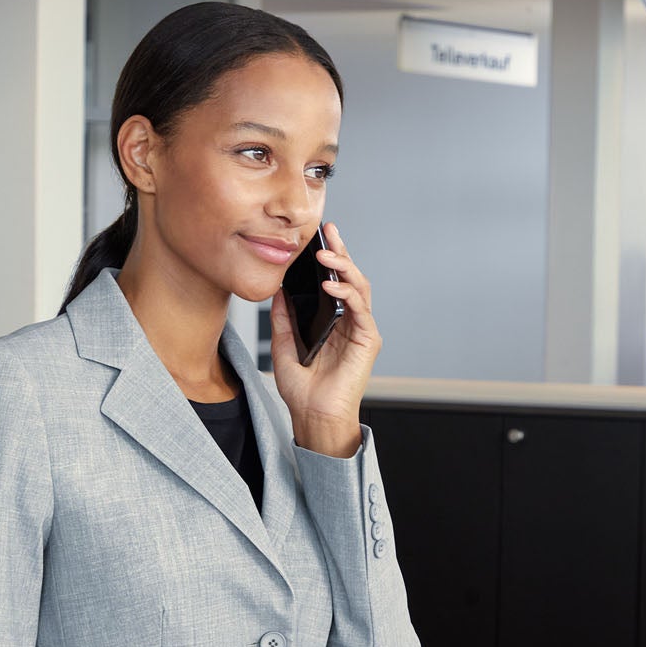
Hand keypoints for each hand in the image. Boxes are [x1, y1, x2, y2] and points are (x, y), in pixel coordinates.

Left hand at [270, 221, 379, 456]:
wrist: (313, 416)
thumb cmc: (302, 389)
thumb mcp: (283, 345)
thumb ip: (283, 317)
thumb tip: (278, 290)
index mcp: (332, 320)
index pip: (333, 281)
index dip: (328, 257)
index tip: (316, 237)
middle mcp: (349, 321)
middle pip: (350, 277)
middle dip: (340, 251)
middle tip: (328, 230)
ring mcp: (361, 328)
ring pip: (359, 287)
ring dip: (344, 267)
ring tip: (326, 255)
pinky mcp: (368, 339)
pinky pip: (360, 309)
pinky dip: (347, 293)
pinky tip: (331, 285)